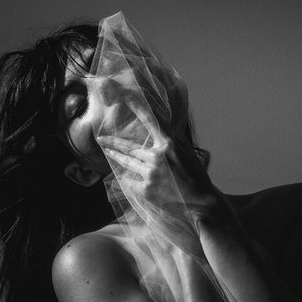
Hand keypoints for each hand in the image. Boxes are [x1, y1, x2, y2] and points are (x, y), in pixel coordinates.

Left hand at [97, 96, 217, 214]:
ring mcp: (150, 174)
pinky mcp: (146, 190)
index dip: (137, 108)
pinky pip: (130, 181)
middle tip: (101, 139)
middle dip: (113, 143)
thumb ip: (171, 144)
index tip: (125, 97)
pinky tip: (121, 179)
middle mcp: (157, 157)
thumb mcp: (186, 155)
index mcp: (169, 145)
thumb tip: (159, 133)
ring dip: (116, 157)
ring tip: (108, 153)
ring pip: (127, 163)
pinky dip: (126, 180)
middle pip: (129, 147)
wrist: (201, 203)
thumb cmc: (196, 178)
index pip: (150, 121)